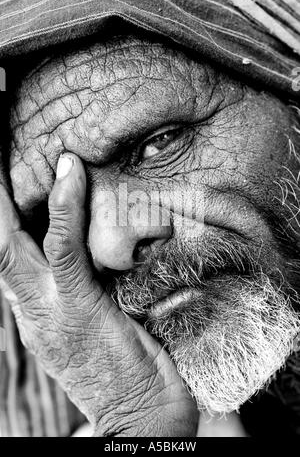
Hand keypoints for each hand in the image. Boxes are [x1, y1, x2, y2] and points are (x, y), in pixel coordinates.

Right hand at [0, 153, 197, 436]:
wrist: (141, 420)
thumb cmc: (124, 367)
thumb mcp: (92, 322)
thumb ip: (81, 289)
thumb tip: (93, 251)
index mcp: (33, 308)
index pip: (7, 250)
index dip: (2, 213)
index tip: (6, 177)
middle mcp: (29, 306)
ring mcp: (48, 308)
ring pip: (11, 241)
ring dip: (9, 191)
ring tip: (8, 145)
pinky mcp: (76, 308)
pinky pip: (63, 250)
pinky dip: (61, 210)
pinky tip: (68, 174)